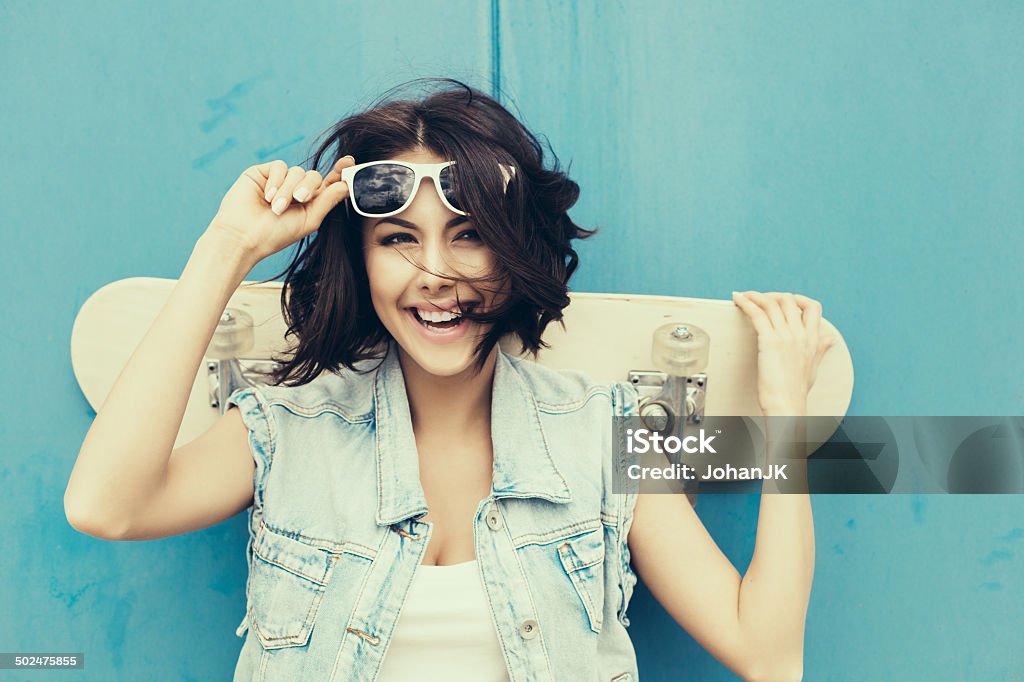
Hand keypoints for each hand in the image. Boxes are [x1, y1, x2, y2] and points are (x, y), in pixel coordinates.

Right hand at [204, 156, 356, 263]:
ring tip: (276, 207)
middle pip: (314, 176)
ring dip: (288, 190)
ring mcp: (280, 181)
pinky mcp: (264, 173)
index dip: (339, 173)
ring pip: (297, 171)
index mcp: (309, 203)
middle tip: (300, 199)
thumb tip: (347, 185)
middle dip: (309, 187)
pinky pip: (280, 166)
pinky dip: (276, 181)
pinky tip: (267, 196)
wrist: (243, 235)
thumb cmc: (275, 234)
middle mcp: (295, 190)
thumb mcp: (308, 220)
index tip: (349, 162)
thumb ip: (328, 201)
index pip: (327, 184)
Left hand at [731, 291, 837, 415]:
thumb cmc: (796, 391)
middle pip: (789, 300)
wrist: (787, 405)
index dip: (798, 298)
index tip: (785, 299)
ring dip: (755, 296)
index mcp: (812, 339)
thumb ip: (821, 349)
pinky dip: (746, 302)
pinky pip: (756, 313)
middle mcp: (800, 334)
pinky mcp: (769, 340)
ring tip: (744, 296)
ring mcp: (785, 336)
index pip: (813, 307)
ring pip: (771, 303)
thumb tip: (830, 338)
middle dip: (772, 295)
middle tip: (760, 299)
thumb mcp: (814, 366)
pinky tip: (738, 300)